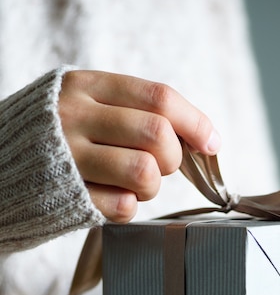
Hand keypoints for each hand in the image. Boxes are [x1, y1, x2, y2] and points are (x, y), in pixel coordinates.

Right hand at [58, 70, 220, 220]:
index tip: (211, 143)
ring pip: (144, 172)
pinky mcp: (68, 197)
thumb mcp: (83, 106)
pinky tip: (110, 198)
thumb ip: (131, 112)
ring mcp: (70, 158)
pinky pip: (123, 206)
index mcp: (86, 87)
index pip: (158, 98)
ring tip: (134, 185)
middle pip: (158, 135)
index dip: (195, 122)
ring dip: (152, 186)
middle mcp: (76, 117)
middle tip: (160, 167)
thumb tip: (196, 136)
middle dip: (173, 159)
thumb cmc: (53, 138)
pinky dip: (128, 207)